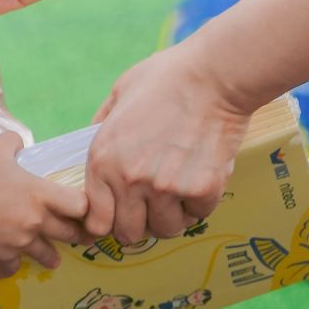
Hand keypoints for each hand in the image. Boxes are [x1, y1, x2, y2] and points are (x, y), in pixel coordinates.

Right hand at [0, 131, 88, 275]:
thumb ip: (15, 142)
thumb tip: (21, 143)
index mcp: (40, 194)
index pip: (81, 206)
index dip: (86, 207)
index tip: (85, 208)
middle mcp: (37, 221)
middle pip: (71, 234)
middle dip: (77, 236)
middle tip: (80, 235)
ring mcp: (22, 241)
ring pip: (48, 256)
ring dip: (51, 256)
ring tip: (52, 257)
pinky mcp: (5, 255)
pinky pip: (15, 266)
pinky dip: (12, 265)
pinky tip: (9, 264)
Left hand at [84, 45, 250, 245]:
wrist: (214, 74)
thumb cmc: (167, 77)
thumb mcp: (120, 93)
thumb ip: (102, 123)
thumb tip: (94, 141)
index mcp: (104, 159)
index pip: (98, 222)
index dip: (110, 221)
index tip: (122, 214)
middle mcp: (130, 180)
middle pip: (130, 234)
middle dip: (141, 222)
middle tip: (153, 205)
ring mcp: (166, 188)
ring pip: (166, 229)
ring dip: (172, 215)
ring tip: (179, 189)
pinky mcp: (201, 190)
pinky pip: (198, 215)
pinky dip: (200, 201)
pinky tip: (201, 175)